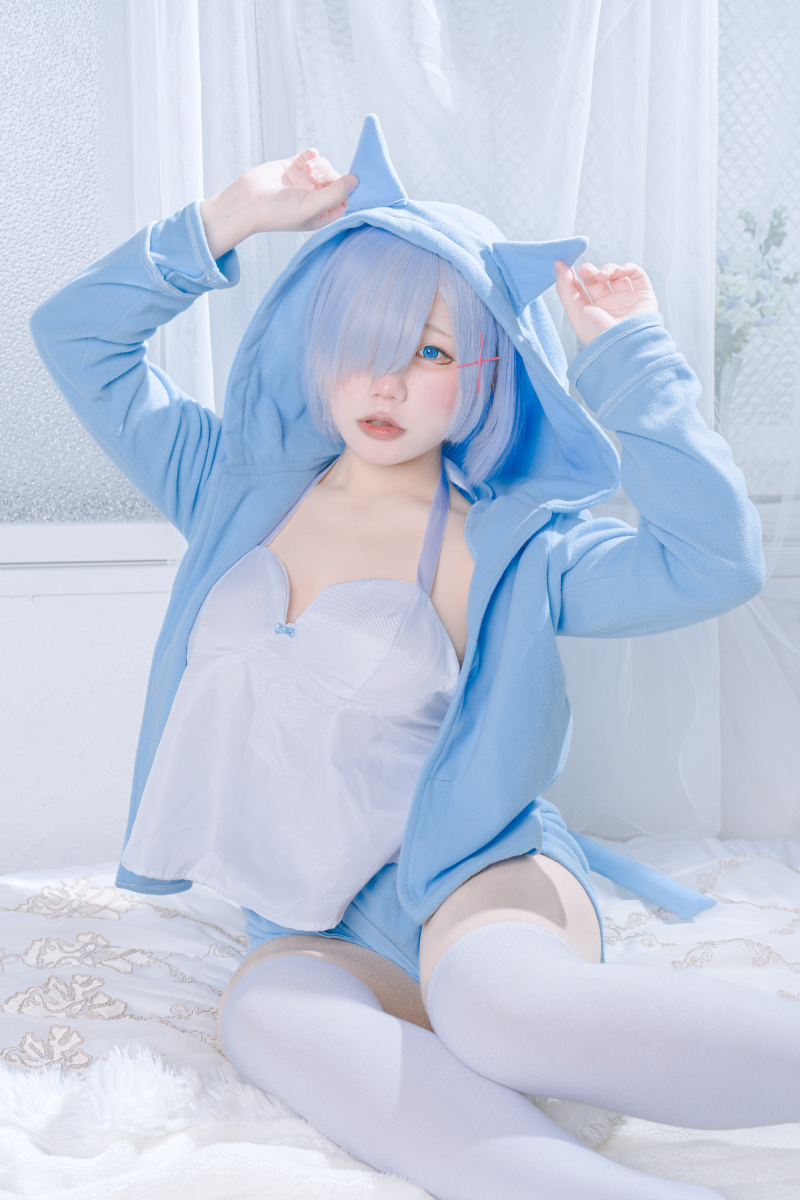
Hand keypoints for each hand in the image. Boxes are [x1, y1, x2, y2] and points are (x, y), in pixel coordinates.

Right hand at [199, 149, 357, 258]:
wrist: (247, 201)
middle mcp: (313, 199)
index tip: (348, 180)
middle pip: (335, 180)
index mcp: (320, 215)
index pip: (344, 200)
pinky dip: (312, 155)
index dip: (346, 190)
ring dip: (319, 164)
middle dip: (329, 175)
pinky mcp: (293, 167)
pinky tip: (307, 158)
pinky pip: (311, 156)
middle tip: (314, 176)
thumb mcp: (311, 207)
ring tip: (306, 170)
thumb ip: (335, 193)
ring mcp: (303, 182)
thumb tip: (355, 181)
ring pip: (324, 166)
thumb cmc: (277, 212)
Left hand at [554, 260, 658, 347]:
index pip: (582, 287)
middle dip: (591, 271)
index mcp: (592, 311)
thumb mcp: (575, 313)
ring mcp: (627, 300)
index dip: (574, 275)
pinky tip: (620, 272)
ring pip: (617, 274)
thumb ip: (565, 289)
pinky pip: (638, 275)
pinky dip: (629, 268)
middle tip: (586, 272)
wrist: (624, 346)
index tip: (568, 265)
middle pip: (598, 278)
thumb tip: (558, 265)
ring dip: (609, 269)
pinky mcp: (644, 296)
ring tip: (604, 276)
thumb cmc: (598, 335)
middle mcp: (609, 305)